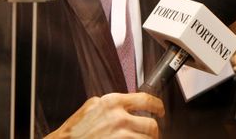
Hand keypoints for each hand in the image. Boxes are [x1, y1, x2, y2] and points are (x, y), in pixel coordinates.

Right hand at [45, 92, 164, 138]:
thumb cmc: (74, 130)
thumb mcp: (92, 106)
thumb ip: (110, 103)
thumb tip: (126, 103)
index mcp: (112, 103)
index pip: (145, 99)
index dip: (158, 105)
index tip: (160, 110)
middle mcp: (118, 118)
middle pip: (151, 125)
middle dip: (154, 131)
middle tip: (153, 134)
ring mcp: (119, 136)